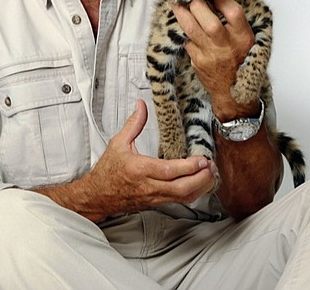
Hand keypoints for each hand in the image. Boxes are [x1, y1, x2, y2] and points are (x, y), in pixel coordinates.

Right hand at [38, 100, 216, 221]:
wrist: (98, 195)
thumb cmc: (107, 171)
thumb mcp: (118, 143)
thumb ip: (134, 124)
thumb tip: (141, 106)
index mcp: (140, 169)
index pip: (170, 171)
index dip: (189, 166)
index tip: (202, 159)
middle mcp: (149, 186)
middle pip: (182, 188)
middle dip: (201, 178)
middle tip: (211, 166)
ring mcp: (155, 197)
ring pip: (184, 197)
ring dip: (201, 187)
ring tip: (210, 174)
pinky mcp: (157, 203)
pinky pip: (180, 201)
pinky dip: (193, 193)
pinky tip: (200, 183)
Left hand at [171, 0, 257, 119]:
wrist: (233, 91)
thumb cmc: (240, 62)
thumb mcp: (248, 40)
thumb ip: (235, 21)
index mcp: (243, 38)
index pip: (233, 13)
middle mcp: (227, 46)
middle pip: (210, 22)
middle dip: (198, 5)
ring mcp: (211, 55)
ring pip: (191, 29)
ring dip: (182, 13)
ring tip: (177, 4)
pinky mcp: (197, 61)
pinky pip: (186, 41)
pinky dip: (183, 30)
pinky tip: (182, 23)